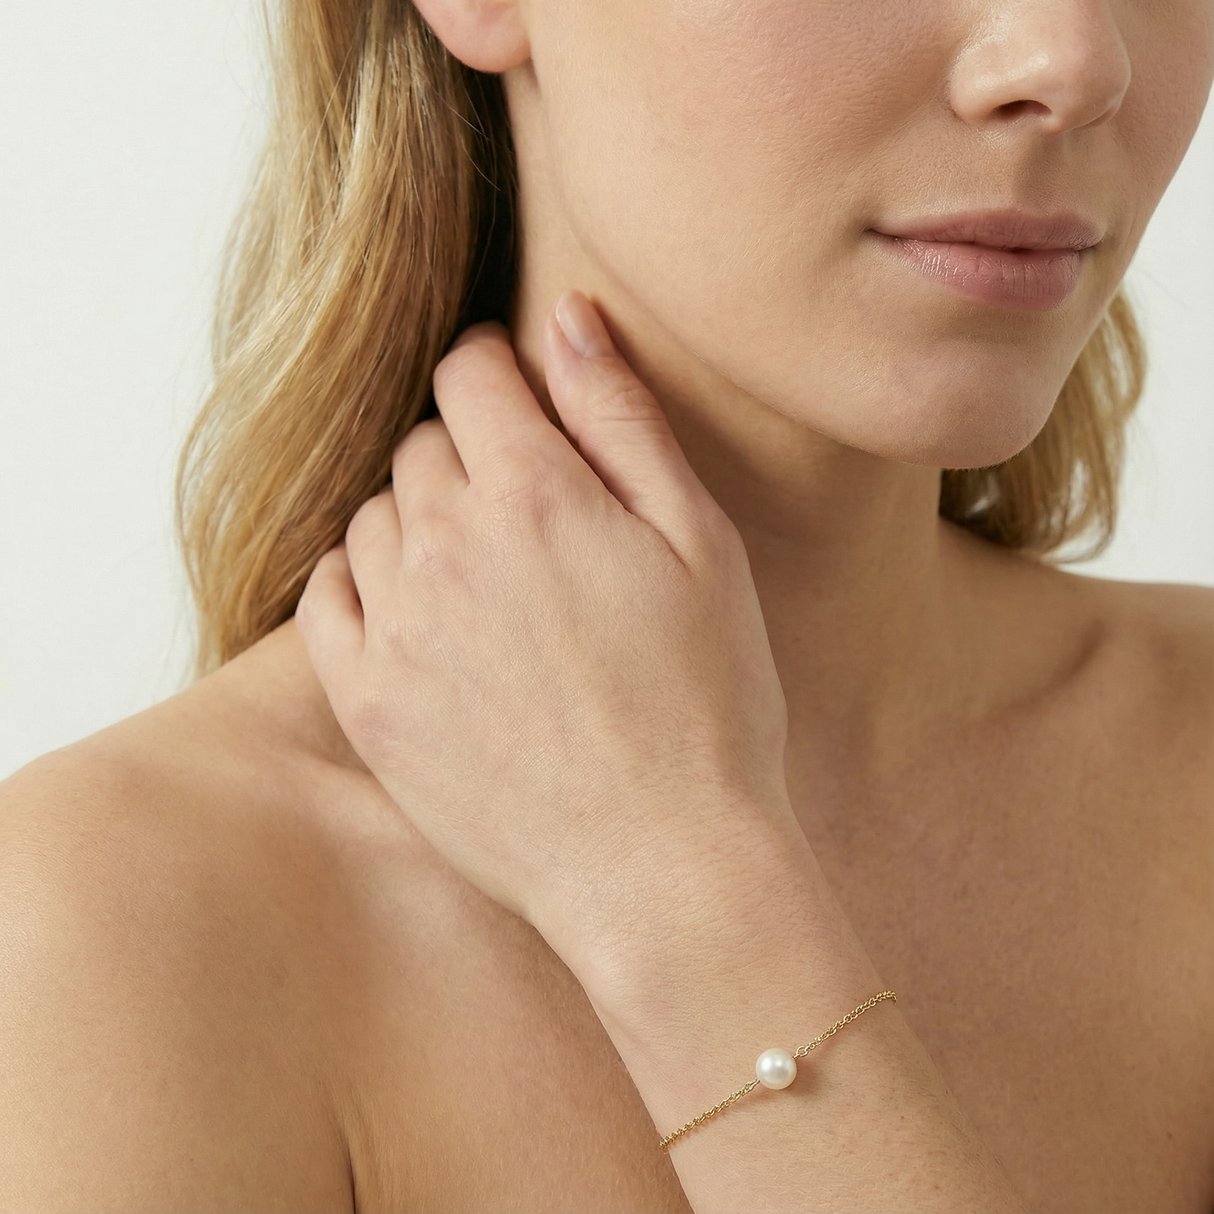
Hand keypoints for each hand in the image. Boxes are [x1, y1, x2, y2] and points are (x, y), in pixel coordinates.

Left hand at [296, 290, 796, 957]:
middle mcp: (447, 548)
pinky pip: (329, 595)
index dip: (498, 368)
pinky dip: (364, 579)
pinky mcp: (368, 701)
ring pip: (375, 517)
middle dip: (469, 451)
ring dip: (419, 518)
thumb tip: (566, 318)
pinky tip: (418, 606)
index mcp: (536, 495)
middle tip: (526, 506)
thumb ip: (622, 420)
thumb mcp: (701, 545)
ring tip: (486, 571)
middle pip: (422, 445)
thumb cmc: (707, 706)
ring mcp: (396, 627)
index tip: (517, 394)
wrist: (659, 865)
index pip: (473, 373)